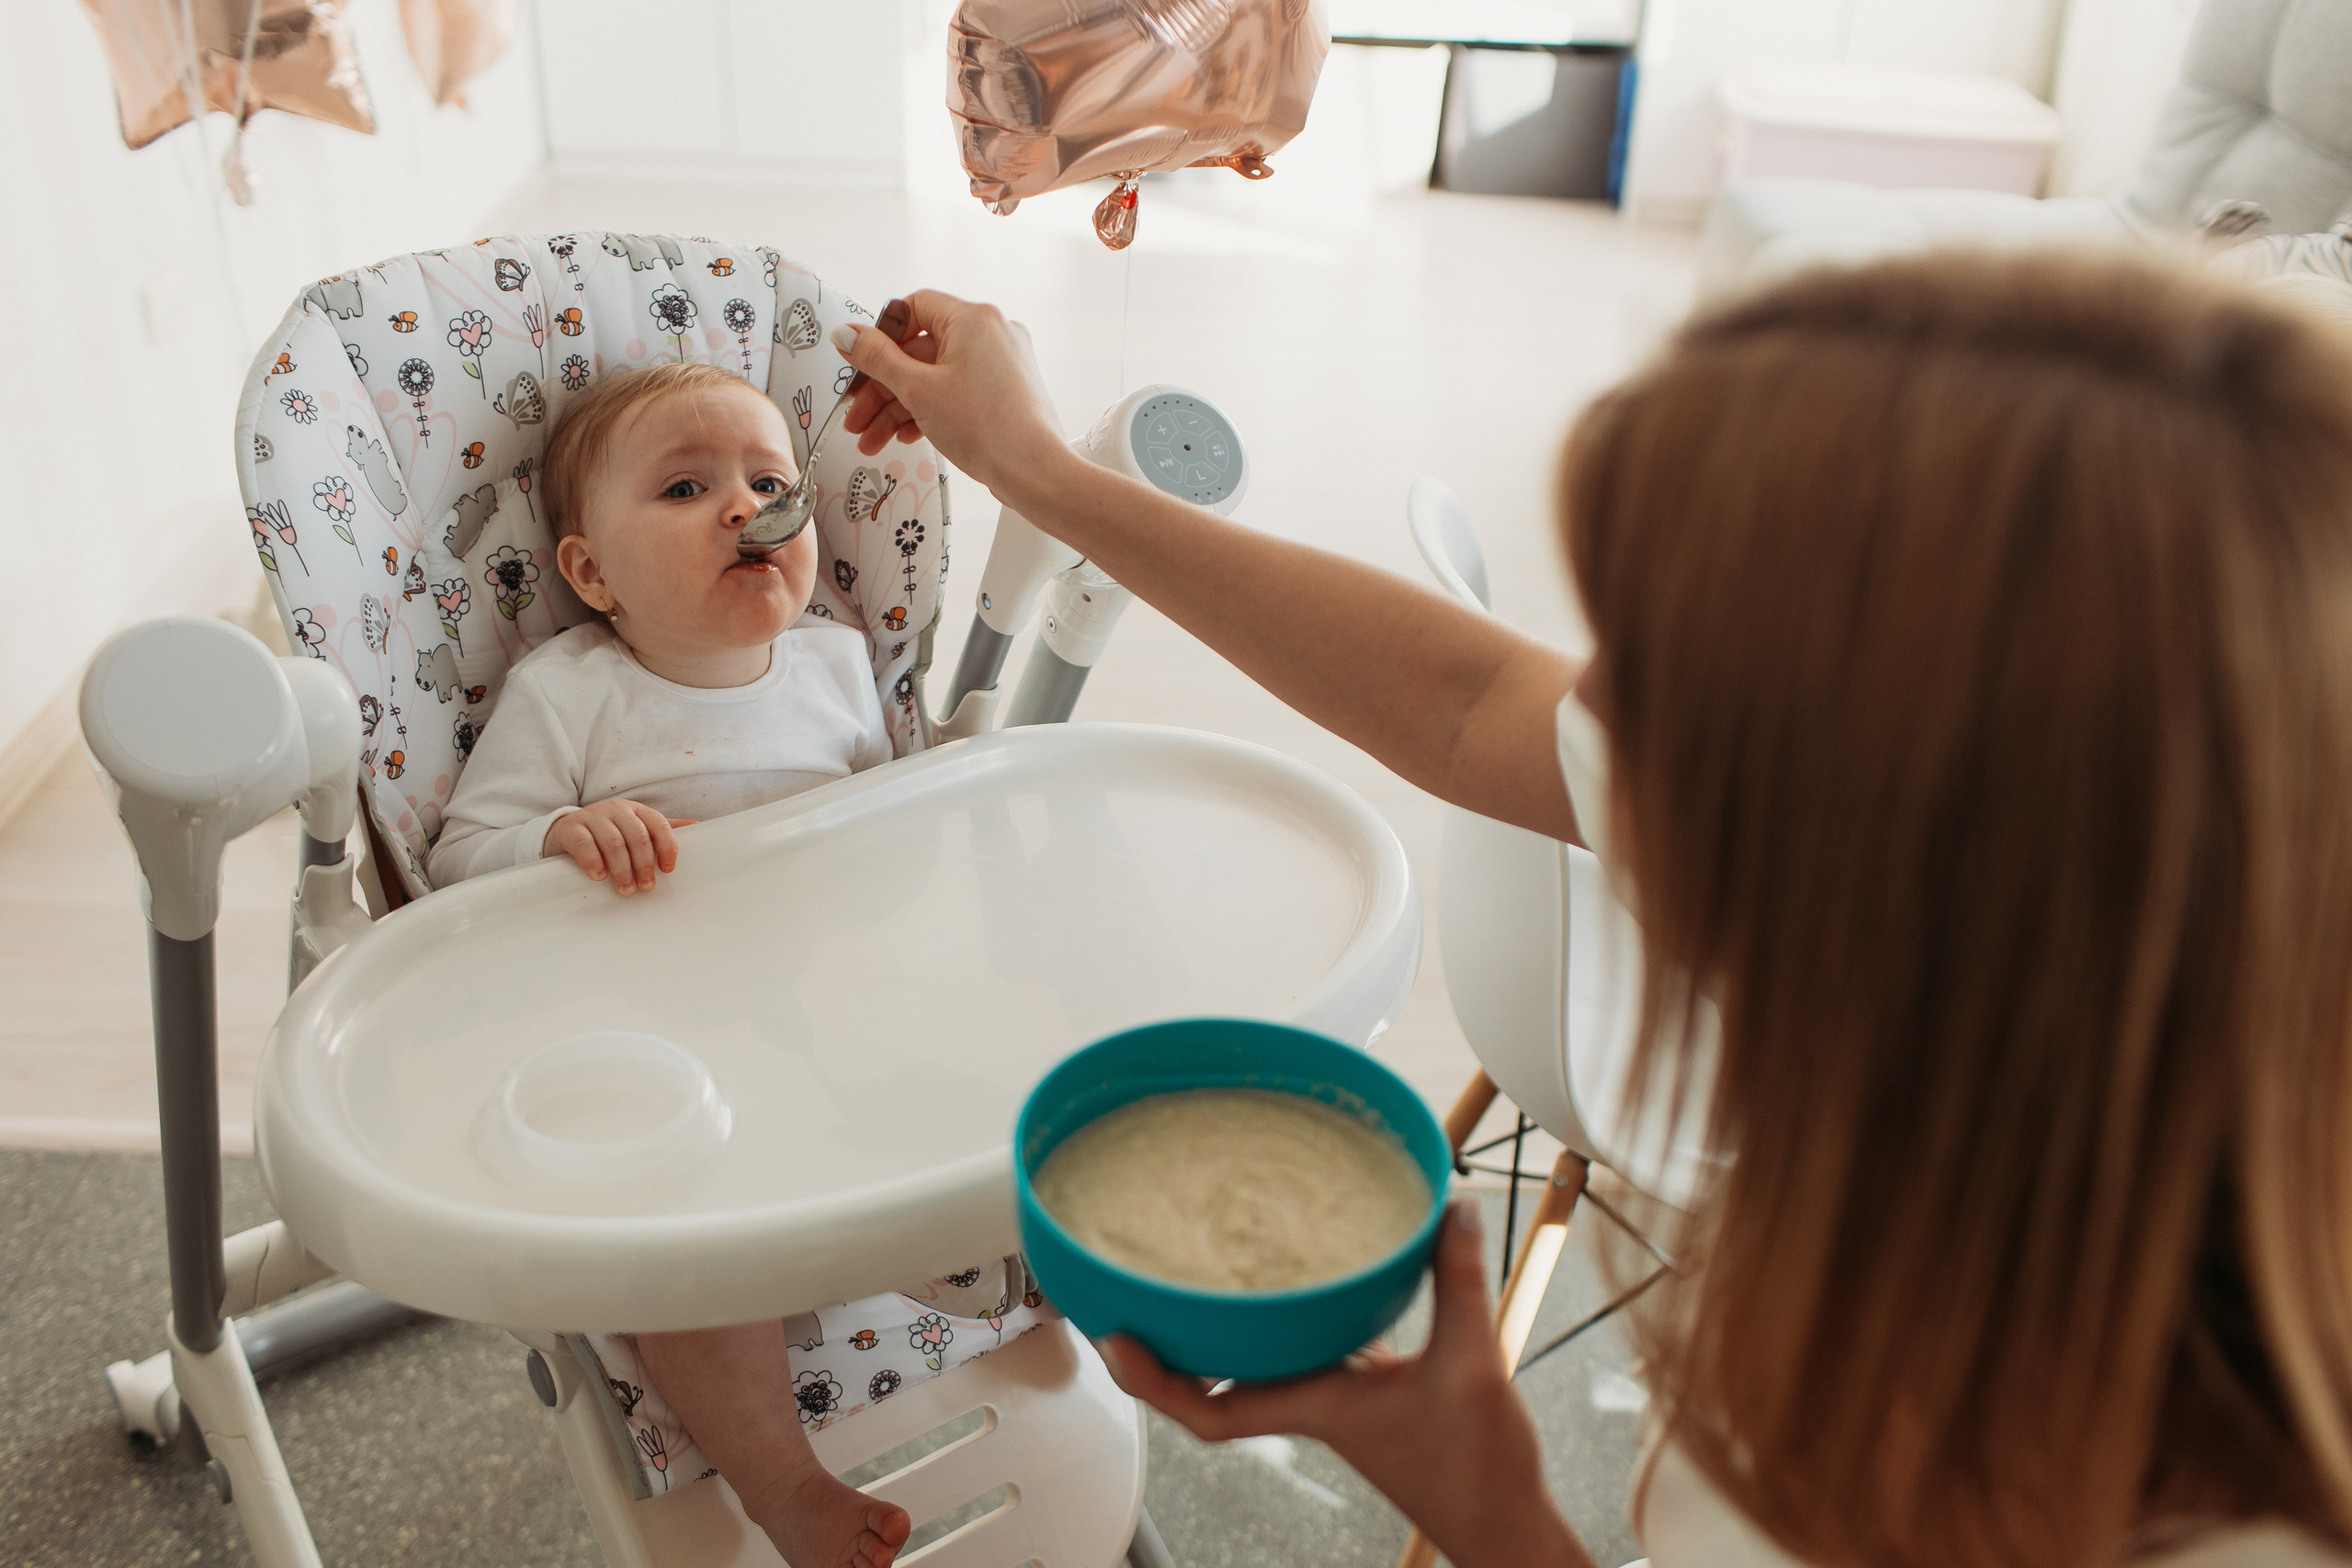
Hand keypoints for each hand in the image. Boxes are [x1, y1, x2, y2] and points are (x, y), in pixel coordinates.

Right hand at [542, 800, 682, 894]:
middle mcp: (616, 810)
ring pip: (613, 842)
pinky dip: (593, 861)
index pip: (658, 824)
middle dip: (644, 864)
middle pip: (637, 836)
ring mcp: (593, 817)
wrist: (566, 829)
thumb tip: (697, 826)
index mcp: (636, 810)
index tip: (668, 869)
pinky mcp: (571, 828)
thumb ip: (660, 828)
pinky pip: (584, 844)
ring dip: (622, 869)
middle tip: (647, 887)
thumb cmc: (609, 832)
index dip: (667, 846)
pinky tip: (599, 877)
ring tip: (626, 889)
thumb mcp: (635, 827)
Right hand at [832, 291, 1068, 493]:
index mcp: (973, 319)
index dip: (883, 335)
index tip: (862, 364)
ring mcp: (1002, 364)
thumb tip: (845, 334)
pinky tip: (904, 436)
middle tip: (857, 417)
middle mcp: (992, 333)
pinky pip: (957, 391)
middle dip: (882, 387)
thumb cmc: (986, 428)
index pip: (915, 307)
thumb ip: (877, 359)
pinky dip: (929, 410)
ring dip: (899, 407)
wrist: (1035, 472)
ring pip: (936, 376)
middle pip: (920, 350)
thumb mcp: (917, 390)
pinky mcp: (1005, 392)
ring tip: (872, 440)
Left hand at [1101, 1200, 1592, 1567]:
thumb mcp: (1472, 1365)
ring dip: (1226, 1325)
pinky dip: (1292, 1319)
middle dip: (1170, 1341)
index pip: (1208, 1411)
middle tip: (1131, 1286)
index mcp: (1316, 1407)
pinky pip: (1309, 1348)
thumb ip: (1457, 1284)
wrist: (1505, 1523)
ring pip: (1260, 1361)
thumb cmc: (1478, 1473)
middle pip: (1217, 1379)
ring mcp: (1336, 1398)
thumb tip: (1449, 1212)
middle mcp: (1313, 1402)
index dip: (1153, 1381)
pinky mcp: (1366, 1391)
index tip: (1114, 1340)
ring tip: (1196, 1268)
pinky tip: (1304, 1276)